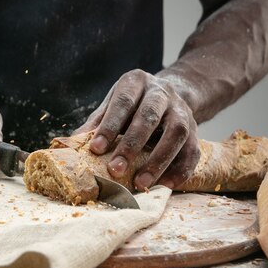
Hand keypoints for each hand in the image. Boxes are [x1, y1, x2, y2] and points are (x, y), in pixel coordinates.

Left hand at [75, 69, 199, 189]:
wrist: (168, 94)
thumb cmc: (132, 104)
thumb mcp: (112, 105)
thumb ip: (96, 123)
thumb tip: (71, 144)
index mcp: (136, 82)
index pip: (123, 102)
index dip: (109, 125)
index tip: (95, 149)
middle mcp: (162, 92)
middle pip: (149, 116)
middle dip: (132, 145)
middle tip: (115, 169)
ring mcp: (181, 110)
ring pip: (176, 133)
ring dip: (158, 160)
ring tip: (141, 183)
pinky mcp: (195, 129)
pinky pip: (193, 150)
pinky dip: (181, 170)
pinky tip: (166, 185)